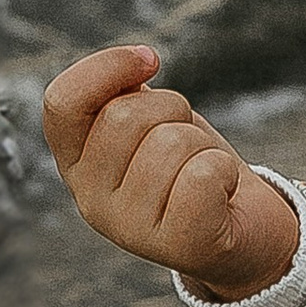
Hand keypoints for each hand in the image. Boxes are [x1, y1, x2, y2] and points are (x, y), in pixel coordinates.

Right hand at [42, 45, 301, 303]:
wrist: (243, 232)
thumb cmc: (191, 167)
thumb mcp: (150, 124)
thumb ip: (125, 95)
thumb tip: (138, 61)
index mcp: (76, 165)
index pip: (62, 103)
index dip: (106, 67)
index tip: (150, 60)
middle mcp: (91, 201)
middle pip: (124, 116)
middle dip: (172, 108)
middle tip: (187, 139)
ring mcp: (131, 229)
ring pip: (170, 142)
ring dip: (202, 144)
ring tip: (203, 171)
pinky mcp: (178, 245)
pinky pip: (203, 174)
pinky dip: (225, 169)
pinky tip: (222, 191)